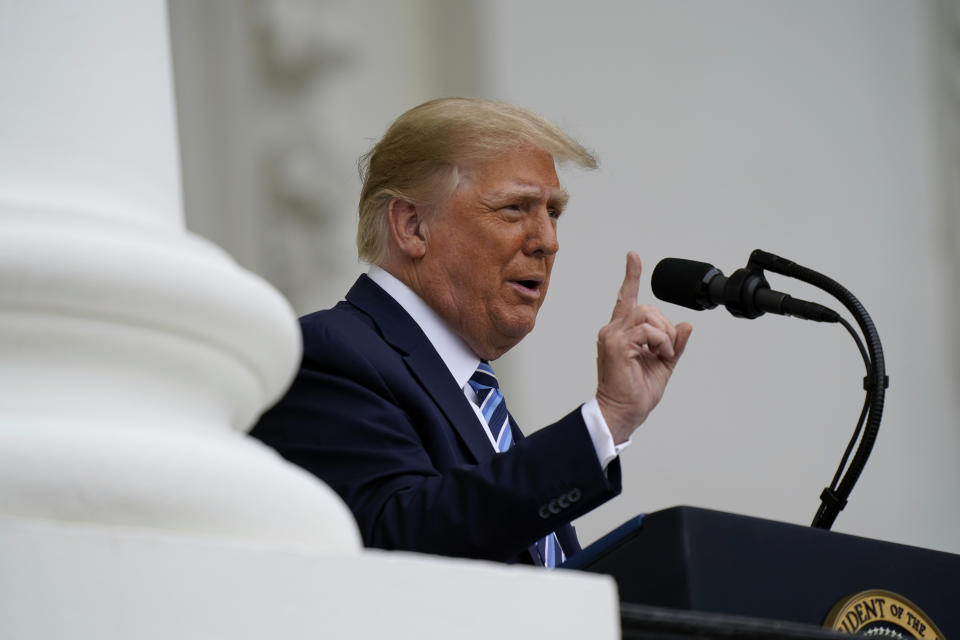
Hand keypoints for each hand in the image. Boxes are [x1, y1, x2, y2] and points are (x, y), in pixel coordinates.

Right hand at [596, 252, 691, 443]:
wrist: (623, 412)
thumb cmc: (636, 392)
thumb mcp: (664, 364)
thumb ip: (674, 344)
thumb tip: (687, 325)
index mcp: (621, 332)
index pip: (626, 297)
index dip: (631, 275)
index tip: (633, 256)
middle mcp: (613, 330)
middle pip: (647, 307)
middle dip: (666, 326)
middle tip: (667, 351)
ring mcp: (612, 336)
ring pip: (648, 314)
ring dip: (664, 334)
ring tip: (662, 354)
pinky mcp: (617, 344)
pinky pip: (647, 330)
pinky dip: (661, 341)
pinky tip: (659, 356)